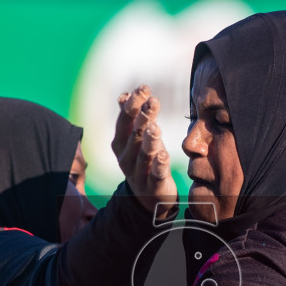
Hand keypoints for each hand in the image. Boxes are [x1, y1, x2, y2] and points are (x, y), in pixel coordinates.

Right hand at [112, 86, 178, 213]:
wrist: (148, 197)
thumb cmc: (145, 160)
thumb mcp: (137, 138)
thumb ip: (131, 118)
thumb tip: (124, 95)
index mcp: (120, 143)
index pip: (124, 120)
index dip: (133, 104)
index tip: (144, 88)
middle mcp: (125, 157)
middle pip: (133, 135)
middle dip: (143, 117)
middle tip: (153, 101)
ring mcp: (138, 173)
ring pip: (143, 155)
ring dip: (149, 141)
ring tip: (155, 128)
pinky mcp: (152, 187)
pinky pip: (156, 175)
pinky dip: (159, 165)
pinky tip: (164, 155)